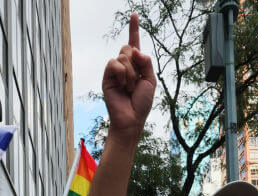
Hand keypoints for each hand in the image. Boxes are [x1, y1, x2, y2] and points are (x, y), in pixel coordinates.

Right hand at [102, 13, 155, 142]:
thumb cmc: (142, 102)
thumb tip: (135, 49)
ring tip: (129, 87)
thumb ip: (146, 63)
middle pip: (127, 47)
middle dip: (135, 63)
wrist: (131, 118)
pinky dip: (122, 73)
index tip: (134, 14)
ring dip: (130, 73)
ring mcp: (114, 70)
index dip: (134, 29)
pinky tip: (122, 86)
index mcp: (136, 65)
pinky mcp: (107, 76)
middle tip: (136, 81)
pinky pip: (114, 63)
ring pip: (122, 55)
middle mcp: (124, 65)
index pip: (134, 43)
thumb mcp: (151, 80)